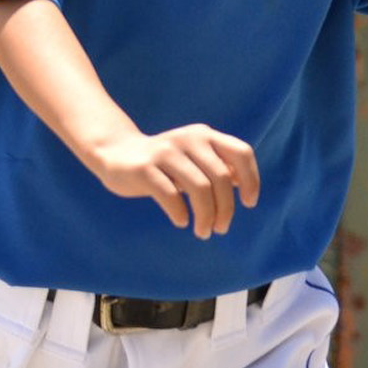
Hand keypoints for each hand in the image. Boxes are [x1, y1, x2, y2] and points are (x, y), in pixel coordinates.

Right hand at [83, 123, 260, 239]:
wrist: (116, 152)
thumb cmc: (164, 163)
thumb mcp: (194, 158)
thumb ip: (218, 166)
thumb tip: (245, 186)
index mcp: (205, 135)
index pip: (241, 153)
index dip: (251, 179)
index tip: (248, 203)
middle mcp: (188, 139)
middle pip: (221, 178)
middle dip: (226, 209)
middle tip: (220, 228)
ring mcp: (165, 152)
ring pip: (199, 188)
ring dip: (206, 216)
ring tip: (203, 231)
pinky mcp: (144, 168)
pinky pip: (170, 195)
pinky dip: (180, 213)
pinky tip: (181, 221)